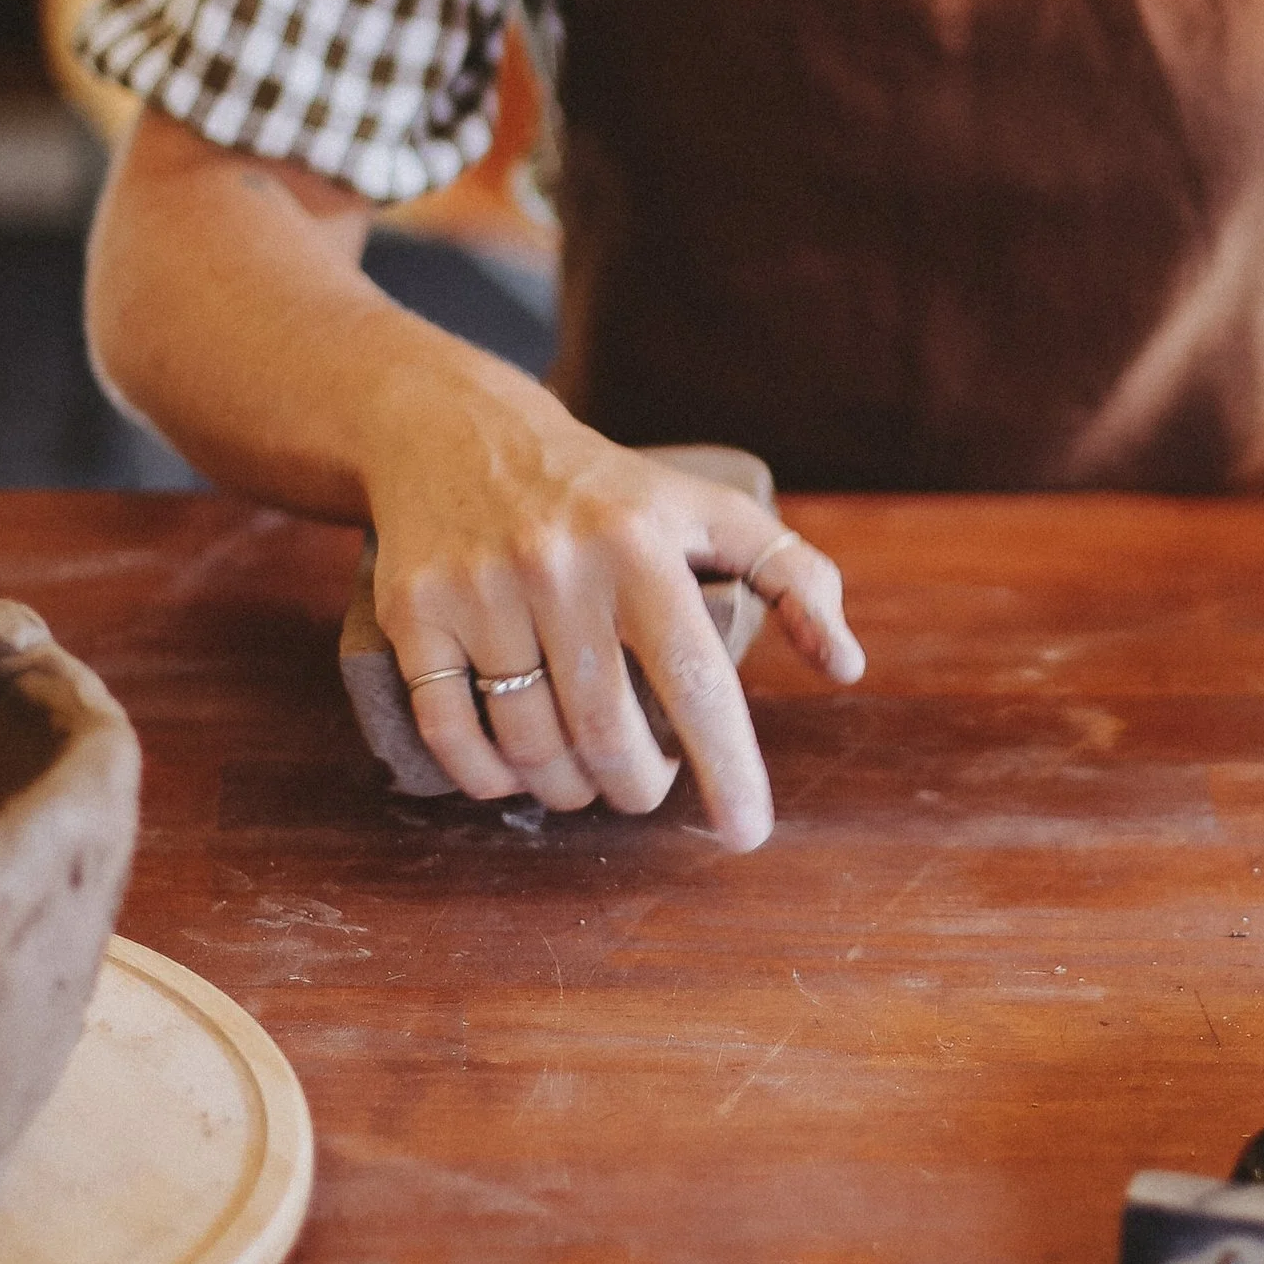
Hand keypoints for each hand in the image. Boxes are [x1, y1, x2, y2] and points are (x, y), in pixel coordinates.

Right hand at [363, 359, 862, 849]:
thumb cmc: (604, 490)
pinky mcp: (416, 611)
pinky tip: (511, 776)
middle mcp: (559, 566)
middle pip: (607, 732)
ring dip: (565, 787)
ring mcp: (481, 589)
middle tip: (641, 784)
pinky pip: (451, 731)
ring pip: (531, 744)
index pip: (695, 678)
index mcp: (642, 544)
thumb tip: (847, 666)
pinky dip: (485, 777)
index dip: (726, 766)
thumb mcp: (707, 508)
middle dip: (634, 786)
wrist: (455, 430)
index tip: (745, 833)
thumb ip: (793, 577)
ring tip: (583, 777)